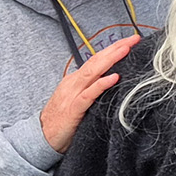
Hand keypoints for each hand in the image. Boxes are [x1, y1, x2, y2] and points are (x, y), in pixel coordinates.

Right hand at [40, 35, 138, 153]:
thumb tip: (114, 82)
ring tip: (125, 49)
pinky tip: (114, 77)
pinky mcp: (73, 109)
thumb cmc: (62, 120)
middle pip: (96, 61)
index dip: (113, 49)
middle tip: (133, 38)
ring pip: (92, 72)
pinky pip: (89, 94)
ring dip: (110, 59)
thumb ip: (92, 90)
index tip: (130, 41)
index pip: (96, 60)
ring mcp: (72, 94)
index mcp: (76, 80)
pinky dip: (101, 84)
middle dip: (115, 48)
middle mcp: (74, 83)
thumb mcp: (78, 100)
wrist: (41, 137)